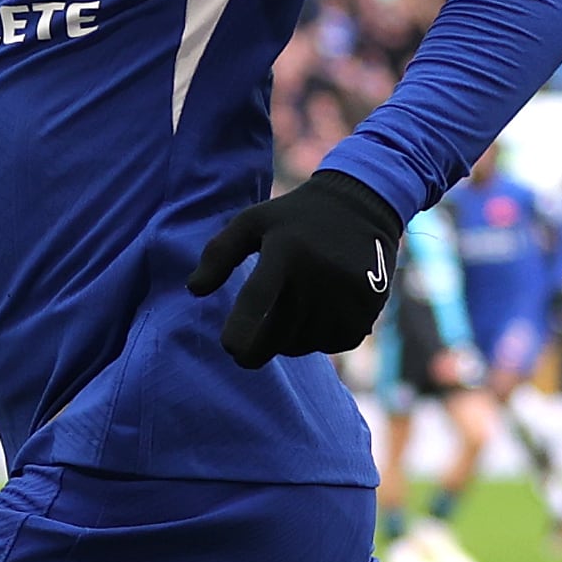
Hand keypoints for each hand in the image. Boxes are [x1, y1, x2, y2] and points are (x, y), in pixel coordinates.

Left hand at [189, 169, 400, 364]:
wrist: (360, 206)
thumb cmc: (294, 218)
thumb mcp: (252, 221)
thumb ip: (218, 254)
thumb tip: (194, 290)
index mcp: (286, 250)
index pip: (259, 297)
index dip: (241, 328)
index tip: (229, 349)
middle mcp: (319, 274)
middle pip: (278, 334)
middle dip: (254, 351)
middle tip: (241, 355)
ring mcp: (346, 294)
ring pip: (304, 342)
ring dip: (288, 341)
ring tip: (285, 318)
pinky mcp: (367, 308)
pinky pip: (332, 342)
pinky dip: (318, 338)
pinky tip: (314, 317)